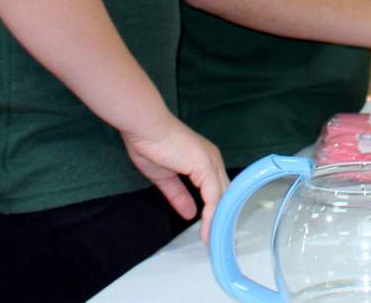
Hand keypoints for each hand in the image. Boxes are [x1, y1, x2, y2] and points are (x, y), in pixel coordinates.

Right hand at [120, 114, 227, 242]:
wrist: (145, 127)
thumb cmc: (151, 146)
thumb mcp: (164, 177)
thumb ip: (178, 195)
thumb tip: (189, 214)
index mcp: (205, 161)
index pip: (217, 189)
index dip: (215, 210)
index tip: (209, 230)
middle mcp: (213, 161)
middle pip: (225, 195)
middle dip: (221, 219)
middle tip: (215, 241)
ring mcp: (212, 163)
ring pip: (222, 198)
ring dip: (218, 222)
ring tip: (212, 242)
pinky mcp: (206, 167)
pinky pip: (213, 197)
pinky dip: (211, 216)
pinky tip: (206, 231)